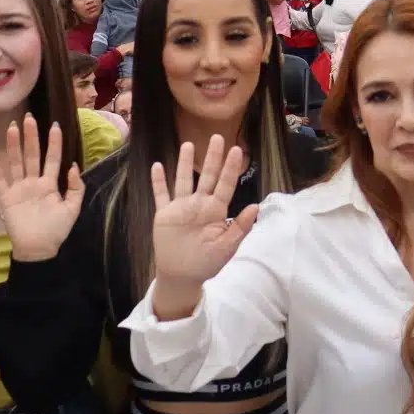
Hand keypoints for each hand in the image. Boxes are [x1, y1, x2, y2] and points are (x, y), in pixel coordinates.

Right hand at [0, 116, 83, 263]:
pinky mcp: (7, 198)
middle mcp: (33, 183)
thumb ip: (76, 188)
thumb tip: (73, 166)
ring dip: (14, 146)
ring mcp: (19, 189)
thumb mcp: (72, 209)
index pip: (52, 159)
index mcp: (50, 184)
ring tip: (13, 128)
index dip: (54, 143)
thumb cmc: (56, 230)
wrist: (38, 250)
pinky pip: (0, 180)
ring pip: (16, 163)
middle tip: (29, 118)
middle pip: (32, 156)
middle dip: (31, 137)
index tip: (55, 126)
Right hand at [148, 136, 255, 302]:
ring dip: (186, 163)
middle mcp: (199, 204)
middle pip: (208, 176)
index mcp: (216, 211)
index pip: (226, 185)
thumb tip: (256, 206)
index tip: (237, 150)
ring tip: (189, 144)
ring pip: (184, 180)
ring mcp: (181, 207)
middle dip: (213, 158)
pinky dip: (158, 182)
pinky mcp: (164, 214)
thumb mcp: (227, 247)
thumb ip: (240, 227)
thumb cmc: (207, 263)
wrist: (182, 276)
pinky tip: (158, 166)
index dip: (231, 168)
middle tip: (217, 137)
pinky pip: (160, 195)